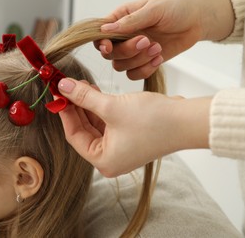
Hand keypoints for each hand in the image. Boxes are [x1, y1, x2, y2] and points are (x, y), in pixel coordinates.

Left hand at [57, 78, 210, 176]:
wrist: (188, 121)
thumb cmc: (153, 120)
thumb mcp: (112, 107)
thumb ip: (84, 97)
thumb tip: (63, 86)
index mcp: (104, 160)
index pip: (74, 135)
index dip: (64, 112)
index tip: (56, 93)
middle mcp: (110, 158)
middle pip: (83, 129)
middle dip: (75, 106)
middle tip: (66, 85)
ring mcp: (120, 148)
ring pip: (94, 124)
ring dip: (86, 105)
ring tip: (78, 84)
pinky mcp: (128, 138)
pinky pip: (107, 122)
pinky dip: (99, 108)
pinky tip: (93, 91)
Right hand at [96, 0, 233, 79]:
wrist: (198, 20)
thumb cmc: (177, 7)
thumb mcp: (154, 9)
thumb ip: (130, 21)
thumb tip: (106, 30)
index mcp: (121, 19)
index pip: (100, 34)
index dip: (101, 43)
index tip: (109, 47)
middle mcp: (124, 36)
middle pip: (110, 54)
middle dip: (128, 51)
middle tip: (147, 41)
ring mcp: (133, 51)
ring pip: (121, 66)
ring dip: (139, 60)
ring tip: (158, 48)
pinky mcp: (144, 62)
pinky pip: (134, 74)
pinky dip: (145, 70)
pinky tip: (159, 58)